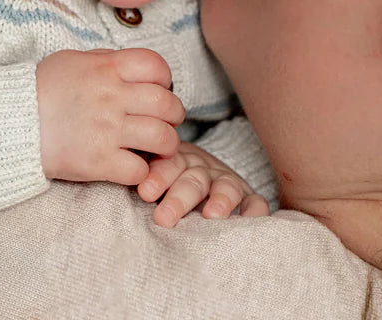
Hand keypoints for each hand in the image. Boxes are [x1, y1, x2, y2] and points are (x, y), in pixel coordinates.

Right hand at [36, 48, 183, 185]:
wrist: (11, 121)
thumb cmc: (40, 89)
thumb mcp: (72, 61)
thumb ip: (105, 61)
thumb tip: (131, 66)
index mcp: (105, 68)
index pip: (156, 66)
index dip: (164, 79)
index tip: (158, 89)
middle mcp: (111, 97)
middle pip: (168, 104)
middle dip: (173, 115)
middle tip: (164, 121)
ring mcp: (107, 130)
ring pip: (163, 138)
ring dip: (166, 146)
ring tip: (156, 148)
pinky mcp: (99, 162)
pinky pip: (141, 169)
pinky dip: (142, 171)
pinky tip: (131, 165)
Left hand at [138, 142, 270, 226]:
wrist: (198, 168)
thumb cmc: (167, 179)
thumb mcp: (154, 173)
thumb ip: (143, 177)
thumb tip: (125, 181)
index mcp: (177, 159)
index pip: (169, 163)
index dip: (158, 177)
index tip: (145, 193)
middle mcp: (203, 168)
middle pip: (193, 179)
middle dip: (179, 199)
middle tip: (164, 218)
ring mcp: (226, 181)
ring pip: (225, 187)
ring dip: (219, 201)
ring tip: (211, 216)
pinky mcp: (248, 197)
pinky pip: (256, 202)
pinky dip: (254, 210)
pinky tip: (249, 221)